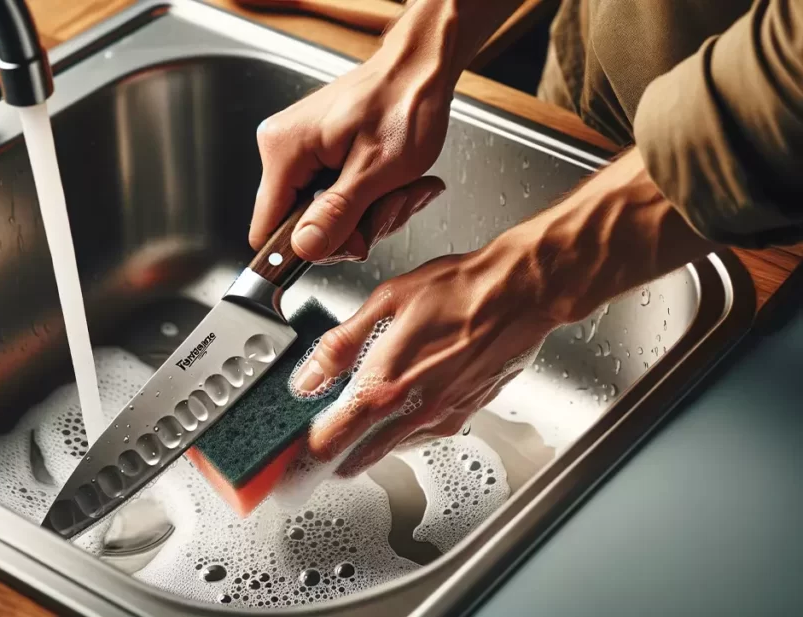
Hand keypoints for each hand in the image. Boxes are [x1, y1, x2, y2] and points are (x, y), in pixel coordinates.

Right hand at [248, 0, 502, 263]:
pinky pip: (336, 200)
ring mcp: (301, 153)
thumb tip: (305, 249)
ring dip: (370, 213)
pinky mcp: (319, 156)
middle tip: (391, 204)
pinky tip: (394, 184)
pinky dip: (369, 200)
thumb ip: (337, 214)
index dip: (308, 247)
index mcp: (284, 149)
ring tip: (401, 188)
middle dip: (354, 227)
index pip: (268, 229)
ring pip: (326, 217)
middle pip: (303, 227)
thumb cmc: (406, 102)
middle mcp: (284, 149)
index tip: (351, 240)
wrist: (422, 70)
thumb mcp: (376, 169)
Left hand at [291, 250, 554, 476]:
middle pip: (354, 460)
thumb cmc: (458, 291)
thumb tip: (307, 378)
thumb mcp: (385, 304)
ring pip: (387, 450)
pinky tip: (397, 403)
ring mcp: (439, 420)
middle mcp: (411, 413)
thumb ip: (340, 346)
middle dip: (329, 459)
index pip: (329, 444)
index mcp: (384, 386)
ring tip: (351, 419)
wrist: (521, 295)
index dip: (299, 462)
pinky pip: (418, 437)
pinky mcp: (462, 416)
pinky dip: (398, 430)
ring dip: (364, 444)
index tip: (283, 466)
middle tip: (309, 450)